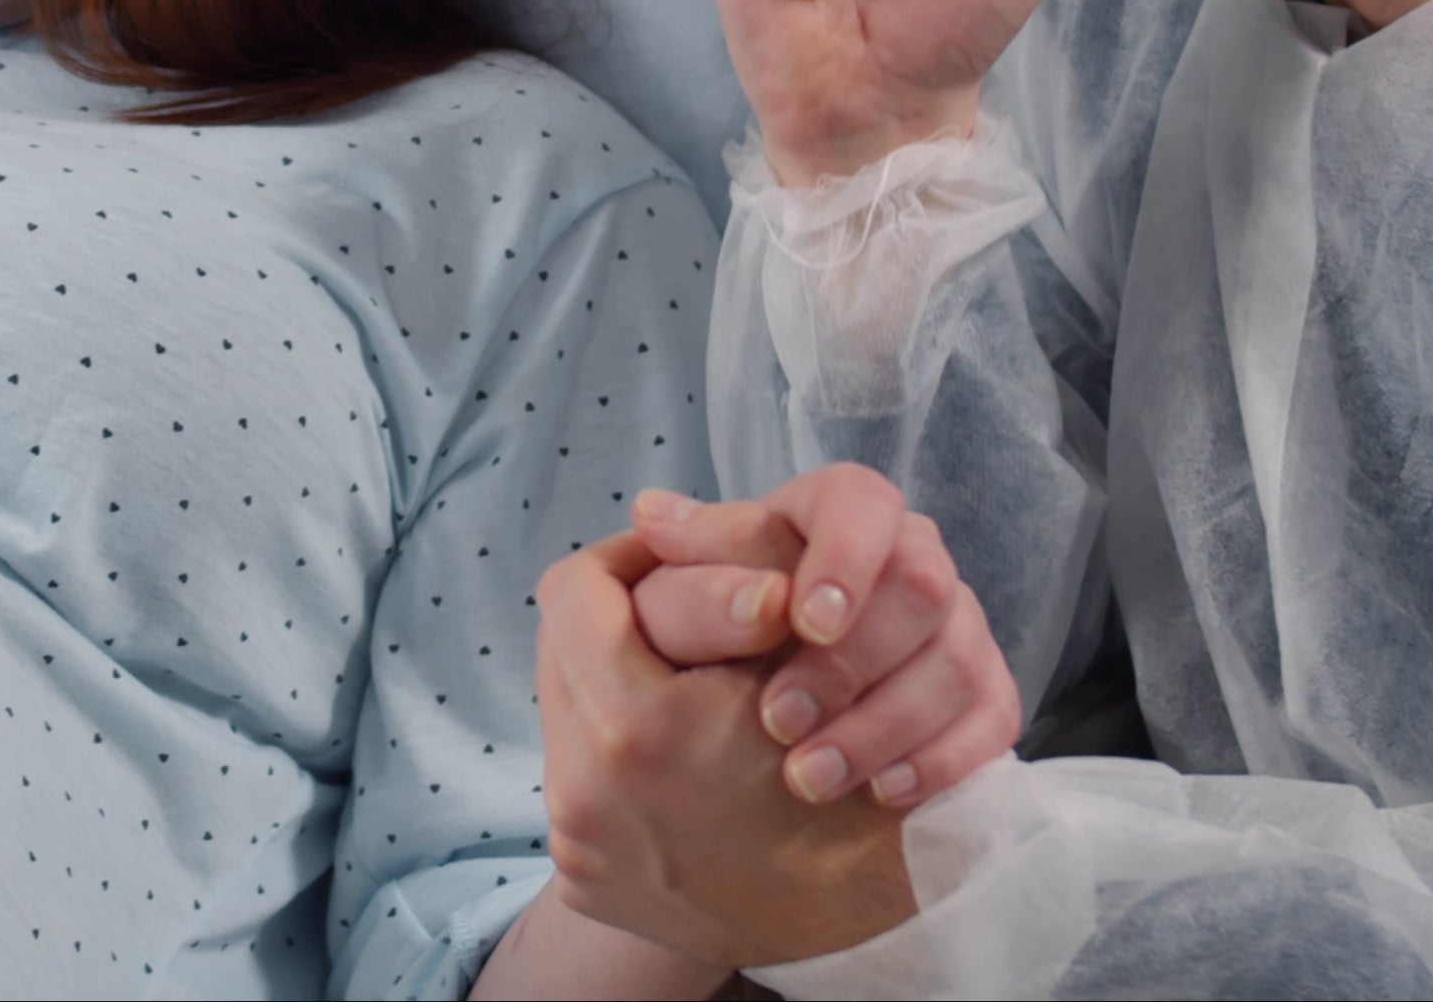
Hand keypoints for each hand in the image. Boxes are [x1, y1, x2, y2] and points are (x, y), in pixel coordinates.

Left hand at [537, 532, 919, 968]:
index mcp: (640, 728)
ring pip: (566, 709)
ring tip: (689, 688)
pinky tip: (686, 752)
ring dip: (622, 685)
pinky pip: (576, 776)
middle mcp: (591, 796)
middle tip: (683, 620)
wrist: (873, 921)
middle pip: (559, 648)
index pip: (576, 589)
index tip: (676, 559)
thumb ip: (721, 573)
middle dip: (621, 622)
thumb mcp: (803, 652)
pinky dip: (624, 751)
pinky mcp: (586, 884)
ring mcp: (582, 846)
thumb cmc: (855, 763)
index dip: (632, 558)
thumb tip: (647, 512)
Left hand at [624, 468, 1022, 809]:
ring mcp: (956, 627)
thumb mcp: (690, 598)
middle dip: (851, 661)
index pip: (862, 501)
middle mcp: (910, 558)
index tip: (805, 620)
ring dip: (882, 726)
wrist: (761, 724)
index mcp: (835, 516)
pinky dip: (939, 761)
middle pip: (923, 584)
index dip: (845, 555)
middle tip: (778, 719)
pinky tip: (880, 793)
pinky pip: (994, 721)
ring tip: (808, 776)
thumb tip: (654, 518)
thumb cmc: (724, 640)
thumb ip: (685, 564)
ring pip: (958, 660)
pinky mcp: (984, 695)